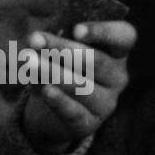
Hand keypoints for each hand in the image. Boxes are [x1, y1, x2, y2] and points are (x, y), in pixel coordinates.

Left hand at [21, 20, 135, 154]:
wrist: (51, 111)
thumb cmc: (60, 68)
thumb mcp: (59, 50)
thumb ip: (53, 41)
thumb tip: (36, 39)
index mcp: (117, 52)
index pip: (124, 36)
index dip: (103, 31)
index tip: (76, 29)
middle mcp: (117, 77)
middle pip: (96, 60)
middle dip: (62, 49)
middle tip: (35, 40)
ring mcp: (106, 103)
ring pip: (82, 86)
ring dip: (53, 72)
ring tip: (29, 63)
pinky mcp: (90, 124)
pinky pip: (74, 112)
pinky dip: (59, 100)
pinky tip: (44, 89)